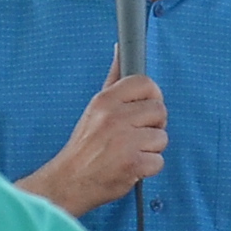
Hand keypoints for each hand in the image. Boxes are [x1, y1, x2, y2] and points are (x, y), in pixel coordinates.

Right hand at [21, 54, 166, 217]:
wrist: (69, 181)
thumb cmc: (85, 145)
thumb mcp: (95, 108)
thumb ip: (113, 79)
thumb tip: (120, 49)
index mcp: (106, 100)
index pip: (146, 83)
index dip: (152, 97)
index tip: (145, 109)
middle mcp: (115, 117)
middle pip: (160, 111)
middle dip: (153, 126)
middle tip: (136, 136)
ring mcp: (125, 141)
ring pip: (162, 138)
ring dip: (150, 150)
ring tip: (130, 153)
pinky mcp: (133, 164)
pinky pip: (159, 162)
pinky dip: (147, 169)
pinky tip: (131, 168)